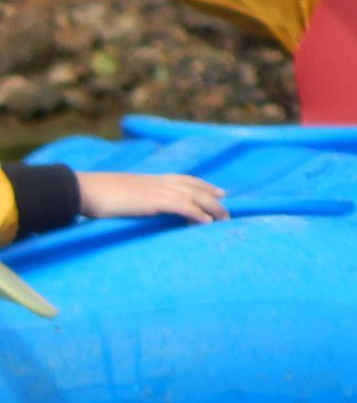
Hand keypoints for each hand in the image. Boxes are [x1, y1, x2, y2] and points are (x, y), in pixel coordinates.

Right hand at [76, 171, 227, 223]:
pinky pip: (181, 206)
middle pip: (194, 187)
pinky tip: (206, 222)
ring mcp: (156, 190)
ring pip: (193, 196)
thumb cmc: (95, 195)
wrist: (83, 190)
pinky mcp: (152, 201)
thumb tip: (135, 208)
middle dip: (213, 198)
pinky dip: (196, 213)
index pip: (184, 179)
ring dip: (211, 208)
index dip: (203, 185)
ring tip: (224, 219)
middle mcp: (157, 182)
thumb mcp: (120, 195)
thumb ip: (133, 199)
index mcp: (150, 179)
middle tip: (227, 211)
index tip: (219, 192)